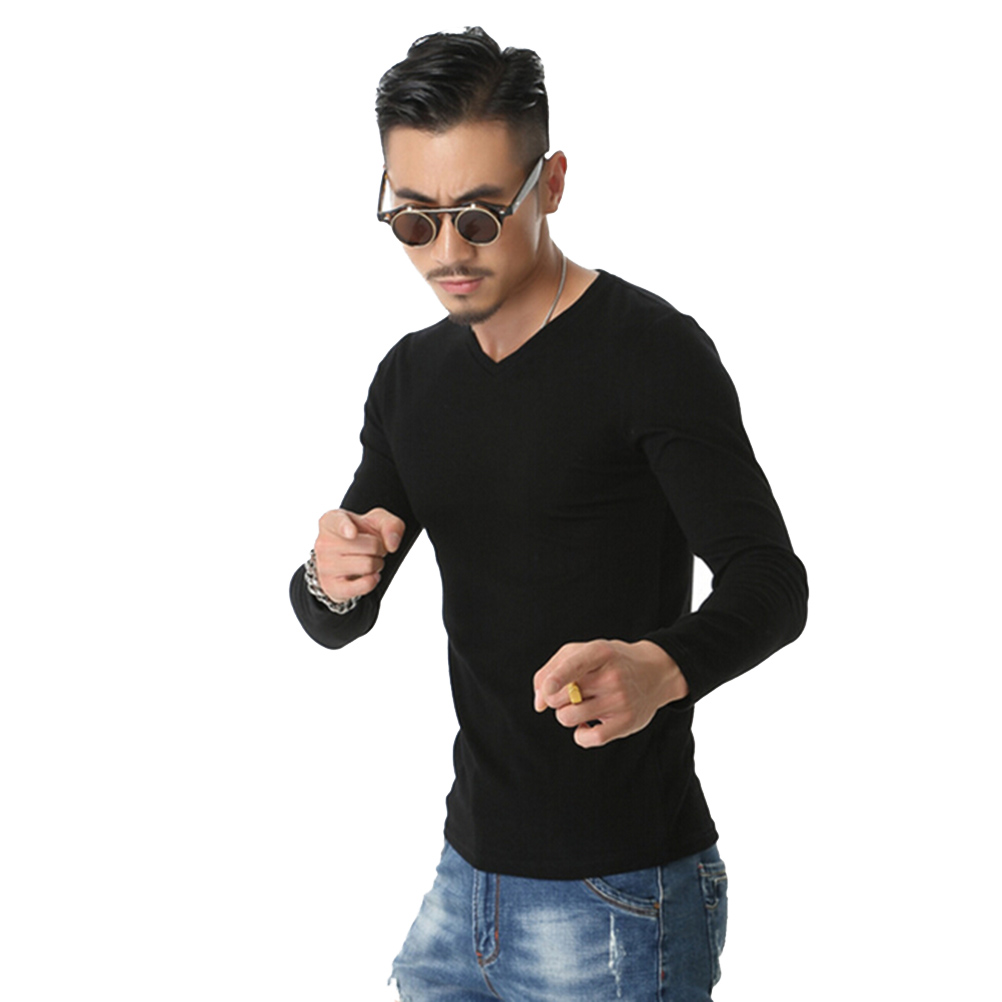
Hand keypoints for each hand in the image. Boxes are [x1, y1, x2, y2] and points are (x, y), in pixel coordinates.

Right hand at [313, 507, 404, 601]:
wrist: (347, 558)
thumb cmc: (361, 535)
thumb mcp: (377, 521)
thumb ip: (391, 525)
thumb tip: (392, 544)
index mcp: (331, 521)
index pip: (337, 522)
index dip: (346, 527)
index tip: (352, 533)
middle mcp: (323, 543)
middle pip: (371, 546)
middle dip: (380, 548)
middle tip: (372, 549)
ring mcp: (324, 566)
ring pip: (368, 565)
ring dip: (377, 564)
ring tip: (367, 560)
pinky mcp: (331, 586)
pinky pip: (363, 585)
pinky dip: (373, 581)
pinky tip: (369, 575)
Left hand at [533, 640, 688, 747]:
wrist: (655, 672)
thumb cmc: (610, 662)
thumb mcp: (583, 651)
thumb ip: (551, 669)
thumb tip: (539, 704)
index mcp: (599, 652)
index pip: (575, 665)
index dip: (557, 678)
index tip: (548, 689)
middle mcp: (611, 676)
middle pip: (560, 696)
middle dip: (555, 698)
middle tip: (570, 693)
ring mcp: (620, 700)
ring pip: (569, 717)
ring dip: (566, 714)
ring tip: (580, 706)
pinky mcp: (627, 722)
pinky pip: (590, 738)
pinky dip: (581, 734)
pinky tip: (588, 723)